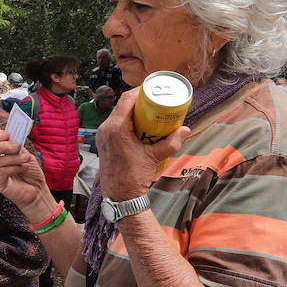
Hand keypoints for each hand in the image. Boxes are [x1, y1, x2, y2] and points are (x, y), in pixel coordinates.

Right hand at [0, 129, 54, 220]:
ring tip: (26, 159)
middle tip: (17, 146)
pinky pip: (2, 172)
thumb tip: (14, 137)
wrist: (37, 190)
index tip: (8, 134)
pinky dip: (15, 168)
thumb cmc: (30, 172)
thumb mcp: (26, 155)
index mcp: (0, 152)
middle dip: (3, 146)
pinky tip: (24, 168)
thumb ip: (18, 147)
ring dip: (14, 158)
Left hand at [95, 87, 189, 201]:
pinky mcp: (103, 141)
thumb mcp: (155, 157)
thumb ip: (171, 142)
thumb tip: (185, 129)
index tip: (153, 90)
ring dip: (132, 110)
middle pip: (122, 105)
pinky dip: (126, 120)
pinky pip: (114, 124)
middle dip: (139, 100)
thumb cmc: (133, 177)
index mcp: (115, 129)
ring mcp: (102, 135)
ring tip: (149, 111)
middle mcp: (105, 129)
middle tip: (155, 100)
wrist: (119, 196)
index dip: (140, 91)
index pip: (126, 99)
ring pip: (117, 114)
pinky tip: (139, 124)